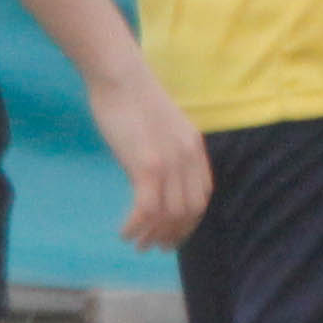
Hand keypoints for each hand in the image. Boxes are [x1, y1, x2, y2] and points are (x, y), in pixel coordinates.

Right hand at [85, 57, 210, 253]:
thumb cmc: (132, 97)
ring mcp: (169, 163)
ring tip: (137, 244)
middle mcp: (188, 158)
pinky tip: (124, 232)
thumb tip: (155, 178)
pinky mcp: (147, 165)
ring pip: (168, 215)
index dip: (189, 220)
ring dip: (152, 235)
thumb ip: (166, 151)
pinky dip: (135, 227)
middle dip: (173, 234)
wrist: (120, 75)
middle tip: (154, 246)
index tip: (173, 232)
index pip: (202, 196)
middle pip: (189, 211)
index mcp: (194, 148)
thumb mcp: (161, 127)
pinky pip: (147, 210)